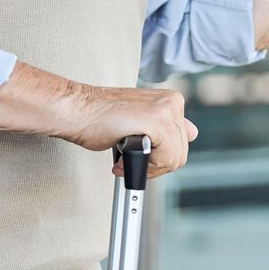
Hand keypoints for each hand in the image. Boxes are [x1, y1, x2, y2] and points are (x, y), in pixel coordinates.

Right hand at [65, 84, 196, 177]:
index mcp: (171, 102)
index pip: (183, 142)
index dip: (159, 157)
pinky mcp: (157, 120)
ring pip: (174, 158)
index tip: (140, 157)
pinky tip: (123, 159)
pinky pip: (164, 159)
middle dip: (154, 166)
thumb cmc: (98, 118)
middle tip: (127, 161)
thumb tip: (192, 133)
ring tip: (123, 159)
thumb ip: (167, 128)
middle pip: (180, 153)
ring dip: (147, 168)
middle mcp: (172, 103)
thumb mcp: (140, 121)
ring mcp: (166, 110)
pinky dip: (143, 167)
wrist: (76, 110)